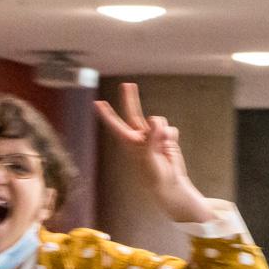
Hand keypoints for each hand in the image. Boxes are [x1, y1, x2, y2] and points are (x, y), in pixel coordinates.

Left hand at [95, 82, 215, 223]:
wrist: (170, 183)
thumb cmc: (154, 176)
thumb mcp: (149, 158)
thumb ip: (151, 138)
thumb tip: (155, 119)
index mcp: (129, 143)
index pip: (115, 125)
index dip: (106, 114)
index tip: (97, 103)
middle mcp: (138, 138)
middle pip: (133, 113)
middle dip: (130, 99)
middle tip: (127, 84)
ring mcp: (152, 137)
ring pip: (158, 121)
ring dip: (162, 129)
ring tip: (162, 146)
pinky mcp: (165, 138)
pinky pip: (171, 129)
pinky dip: (172, 136)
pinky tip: (170, 147)